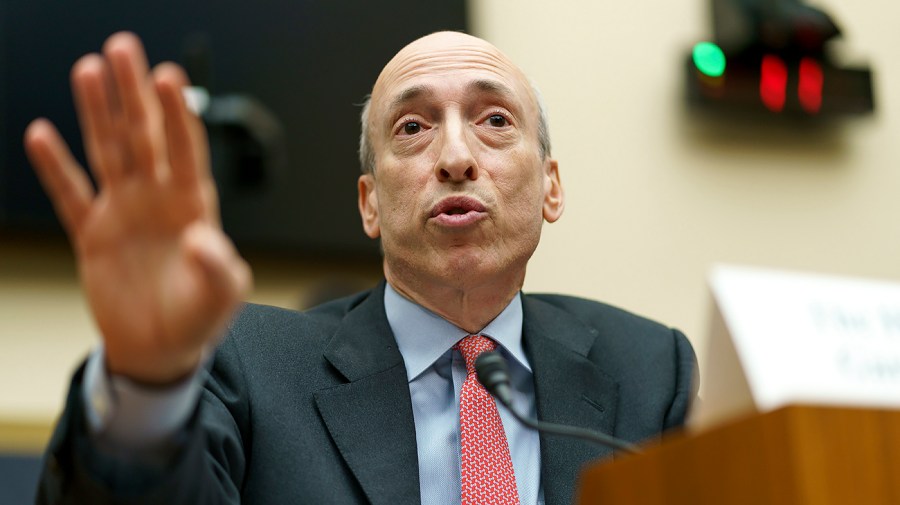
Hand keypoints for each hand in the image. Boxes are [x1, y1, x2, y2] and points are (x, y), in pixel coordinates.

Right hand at [23, 32, 251, 384]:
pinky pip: (70, 194)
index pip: (185, 150)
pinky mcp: (93, 233)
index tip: (168, 76)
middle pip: (144, 135)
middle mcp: (157, 199)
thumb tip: (203, 236)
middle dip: (135, 93)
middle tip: (124, 47)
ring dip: (98, 113)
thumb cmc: (199, 318)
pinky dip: (55, 167)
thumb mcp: (223, 296)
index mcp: (193, 207)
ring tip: (89, 70)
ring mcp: (123, 212)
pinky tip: (41, 133)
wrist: (161, 349)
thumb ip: (219, 268)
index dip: (176, 115)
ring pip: (108, 151)